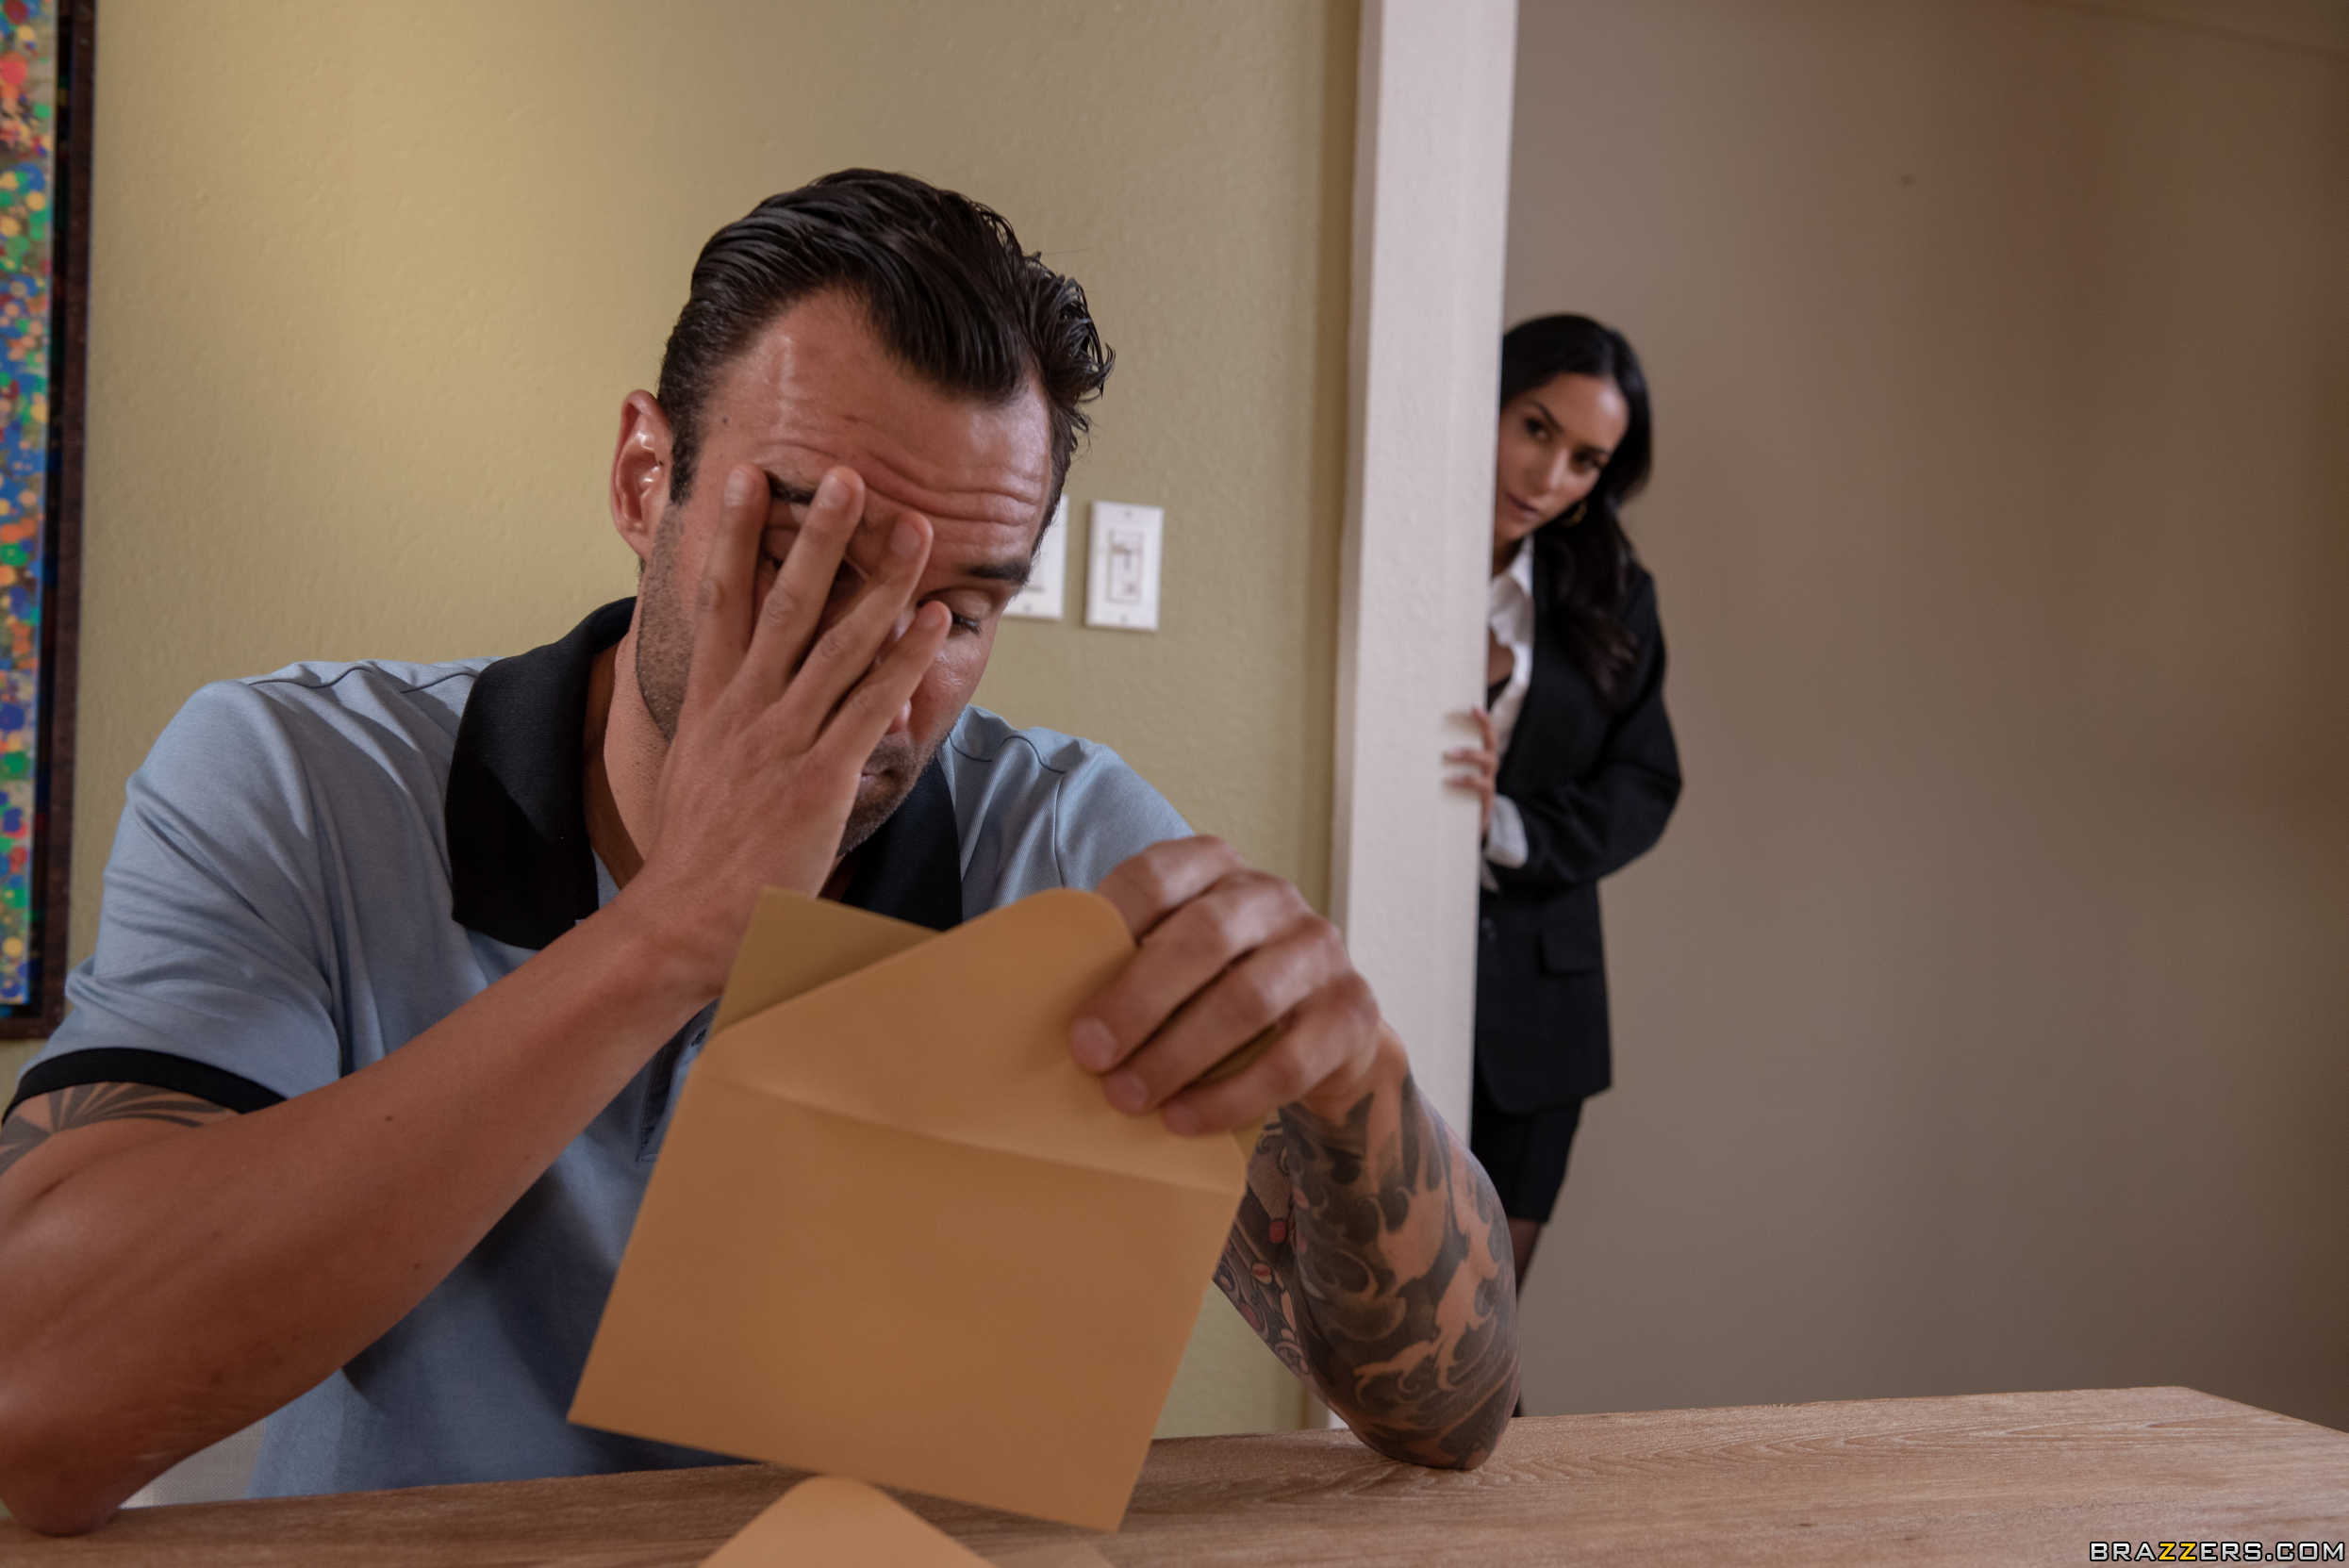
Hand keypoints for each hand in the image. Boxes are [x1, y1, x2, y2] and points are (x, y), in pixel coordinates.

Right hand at [619, 462, 950, 996]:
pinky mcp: (820, 777)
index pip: (722, 599)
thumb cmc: (696, 855)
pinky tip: (934, 619)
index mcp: (709, 700)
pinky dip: (906, 660)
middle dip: (820, 535)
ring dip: (881, 581)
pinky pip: (873, 706)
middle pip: (786, 601)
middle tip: (847, 475)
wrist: (682, 919)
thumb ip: (729, 726)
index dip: (737, 534)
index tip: (750, 478)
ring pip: (839, 642)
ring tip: (913, 528)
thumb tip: (745, 701)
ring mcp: (784, 739)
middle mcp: (745, 707)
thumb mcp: (698, 770)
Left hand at [1069, 837, 1407, 1135]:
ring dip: (1178, 1056)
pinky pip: (1289, 1062)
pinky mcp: (1351, 1011)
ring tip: (1128, 1098)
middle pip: (1204, 938)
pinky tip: (1183, 1121)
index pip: (1159, 874)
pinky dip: (1229, 1098)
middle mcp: (1273, 896)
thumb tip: (1029, 994)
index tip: (1069, 987)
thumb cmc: (1215, 988)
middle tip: (1089, 1055)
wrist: (1324, 1030)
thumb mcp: (1173, 955)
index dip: (1112, 924)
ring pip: (1247, 1001)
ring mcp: (1320, 950)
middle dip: (1138, 1000)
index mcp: (1216, 867)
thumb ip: (1120, 958)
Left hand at [1445, 706, 1499, 833]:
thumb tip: (1405, 738)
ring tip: (1447, 754)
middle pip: (1491, 742)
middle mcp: (1488, 764)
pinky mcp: (1486, 799)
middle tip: (1460, 715)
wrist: (1465, 823)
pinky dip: (1466, 781)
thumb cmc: (1452, 789)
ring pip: (1489, 761)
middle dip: (1482, 728)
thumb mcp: (1447, 771)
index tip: (1472, 707)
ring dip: (1468, 754)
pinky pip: (1481, 787)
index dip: (1482, 719)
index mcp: (1480, 753)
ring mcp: (1489, 781)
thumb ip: (1436, 757)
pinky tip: (1448, 780)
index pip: (1486, 731)